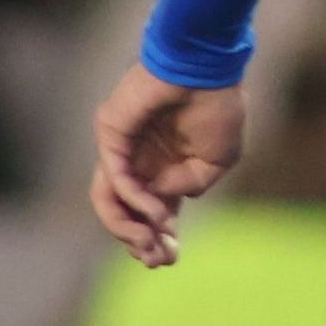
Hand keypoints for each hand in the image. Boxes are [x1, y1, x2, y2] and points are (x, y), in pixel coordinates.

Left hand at [91, 65, 247, 267]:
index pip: (150, 213)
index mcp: (163, 168)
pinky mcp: (111, 131)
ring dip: (128, 228)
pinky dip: (135, 199)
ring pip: (108, 200)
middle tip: (159, 260)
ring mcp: (122, 147)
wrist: (209, 65)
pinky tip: (156, 211)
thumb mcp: (218, 160)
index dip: (159, 239)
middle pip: (124, 213)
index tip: (171, 258)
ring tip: (152, 242)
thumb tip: (165, 201)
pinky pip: (115, 176)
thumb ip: (191, 186)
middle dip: (139, 242)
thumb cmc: (217, 104)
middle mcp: (139, 161)